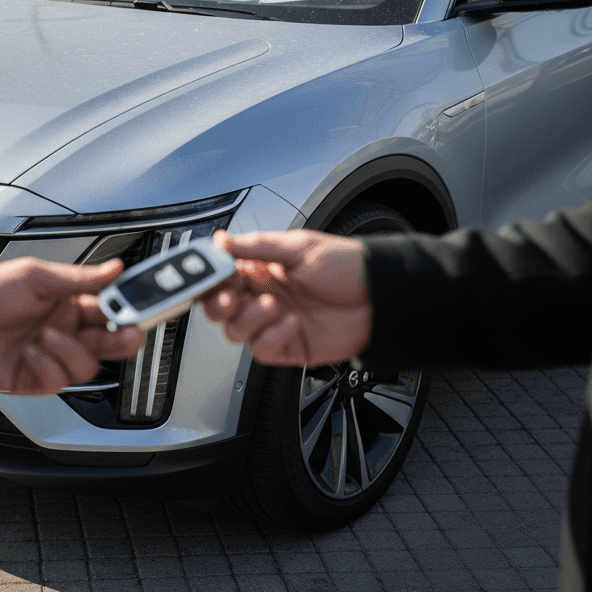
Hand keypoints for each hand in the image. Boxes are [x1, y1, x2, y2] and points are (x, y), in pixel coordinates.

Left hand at [0, 256, 144, 393]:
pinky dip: (47, 366)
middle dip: (122, 339)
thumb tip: (114, 268)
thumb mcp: (36, 276)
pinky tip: (30, 352)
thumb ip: (79, 277)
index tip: (138, 308)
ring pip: (86, 365)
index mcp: (68, 302)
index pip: (109, 309)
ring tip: (47, 335)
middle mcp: (63, 329)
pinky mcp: (35, 378)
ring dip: (70, 350)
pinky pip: (58, 380)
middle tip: (129, 334)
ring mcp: (51, 355)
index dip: (126, 310)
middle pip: (107, 342)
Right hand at [199, 229, 370, 366]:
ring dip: (249, 319)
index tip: (210, 276)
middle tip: (228, 298)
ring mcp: (274, 323)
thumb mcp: (298, 247)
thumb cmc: (347, 267)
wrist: (381, 297)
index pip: (220, 277)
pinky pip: (261, 350)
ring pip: (235, 331)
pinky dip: (271, 337)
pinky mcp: (288, 346)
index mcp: (261, 269)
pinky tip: (292, 323)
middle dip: (217, 305)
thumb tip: (220, 240)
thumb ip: (255, 246)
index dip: (209, 279)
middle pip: (219, 309)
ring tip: (273, 305)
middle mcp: (262, 296)